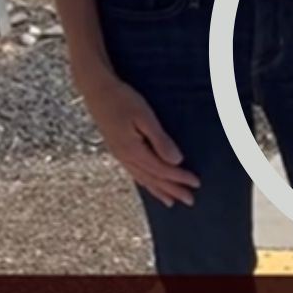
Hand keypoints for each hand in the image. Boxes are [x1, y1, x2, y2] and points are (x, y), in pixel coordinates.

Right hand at [80, 72, 199, 206]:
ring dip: (159, 190)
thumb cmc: (122, 99)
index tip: (196, 183)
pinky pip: (134, 173)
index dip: (180, 178)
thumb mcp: (144, 117)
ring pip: (143, 178)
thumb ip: (160, 140)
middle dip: (173, 190)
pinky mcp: (117, 150)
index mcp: (133, 150)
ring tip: (172, 201)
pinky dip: (145, 183)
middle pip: (154, 179)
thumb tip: (176, 160)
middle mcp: (125, 157)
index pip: (162, 169)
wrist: (96, 91)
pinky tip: (149, 185)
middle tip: (190, 201)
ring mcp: (120, 155)